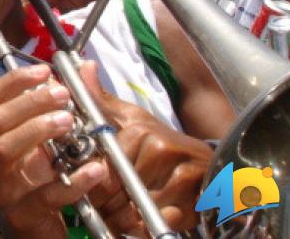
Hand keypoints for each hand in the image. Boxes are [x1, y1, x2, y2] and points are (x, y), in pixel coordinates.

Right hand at [0, 64, 109, 236]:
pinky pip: (44, 195)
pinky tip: (95, 169)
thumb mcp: (54, 144)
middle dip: (30, 102)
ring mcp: (2, 189)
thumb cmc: (44, 186)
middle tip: (62, 95)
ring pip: (8, 152)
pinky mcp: (23, 215)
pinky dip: (72, 181)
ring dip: (39, 131)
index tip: (43, 71)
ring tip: (70, 122)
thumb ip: (69, 107)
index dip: (15, 82)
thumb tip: (86, 68)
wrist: (39, 236)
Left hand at [80, 63, 212, 234]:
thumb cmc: (159, 141)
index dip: (94, 181)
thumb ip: (100, 99)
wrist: (206, 163)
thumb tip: (83, 66)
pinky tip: (143, 221)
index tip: (93, 185)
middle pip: (117, 190)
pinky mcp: (196, 202)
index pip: (103, 165)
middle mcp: (162, 150)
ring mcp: (182, 177)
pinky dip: (146, 228)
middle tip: (106, 205)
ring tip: (123, 213)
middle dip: (106, 203)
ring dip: (124, 218)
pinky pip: (159, 222)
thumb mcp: (130, 118)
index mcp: (141, 131)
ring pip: (135, 209)